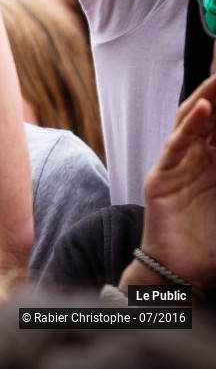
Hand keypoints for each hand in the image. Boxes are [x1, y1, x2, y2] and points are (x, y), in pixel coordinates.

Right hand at [137, 74, 215, 288]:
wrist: (182, 274)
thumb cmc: (211, 242)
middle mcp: (197, 157)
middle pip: (211, 112)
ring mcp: (177, 165)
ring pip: (193, 122)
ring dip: (209, 97)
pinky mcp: (161, 178)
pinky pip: (176, 147)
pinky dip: (190, 128)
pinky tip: (205, 109)